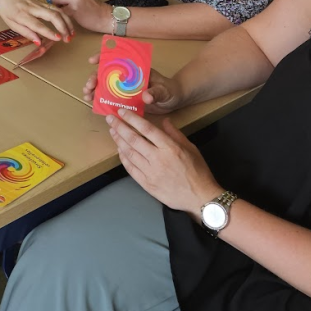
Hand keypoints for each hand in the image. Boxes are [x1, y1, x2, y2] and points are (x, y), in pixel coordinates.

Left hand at [0, 0, 74, 44]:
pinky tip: (68, 24)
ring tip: (71, 33)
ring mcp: (38, 3)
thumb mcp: (10, 22)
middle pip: (52, 15)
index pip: (37, 24)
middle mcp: (32, 8)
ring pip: (57, 11)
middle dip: (63, 27)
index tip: (58, 39)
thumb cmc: (5, 6)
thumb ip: (25, 32)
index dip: (48, 32)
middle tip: (68, 38)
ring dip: (66, 22)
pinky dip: (64, 16)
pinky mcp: (42, 1)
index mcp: (21, 14)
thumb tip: (38, 42)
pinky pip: (56, 8)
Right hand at [82, 56, 183, 114]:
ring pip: (104, 85)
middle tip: (89, 86)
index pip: (116, 58)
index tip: (92, 61)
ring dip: (93, 89)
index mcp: (134, 68)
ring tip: (87, 96)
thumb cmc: (169, 90)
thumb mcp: (164, 90)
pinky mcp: (124, 99)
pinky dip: (99, 99)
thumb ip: (156, 93)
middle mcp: (126, 76)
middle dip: (94, 77)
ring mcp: (124, 87)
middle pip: (106, 73)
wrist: (173, 101)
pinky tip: (93, 103)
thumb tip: (146, 97)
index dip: (102, 57)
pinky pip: (109, 98)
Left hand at [106, 109, 220, 214]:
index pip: (147, 129)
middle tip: (110, 118)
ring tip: (112, 131)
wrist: (200, 198)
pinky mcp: (146, 184)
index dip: (132, 119)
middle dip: (119, 127)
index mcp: (170, 148)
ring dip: (118, 140)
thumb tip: (164, 121)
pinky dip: (123, 158)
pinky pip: (130, 168)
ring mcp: (150, 172)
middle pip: (133, 139)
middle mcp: (158, 159)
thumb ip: (175, 134)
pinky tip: (119, 150)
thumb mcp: (191, 148)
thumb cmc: (198, 172)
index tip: (122, 111)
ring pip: (129, 153)